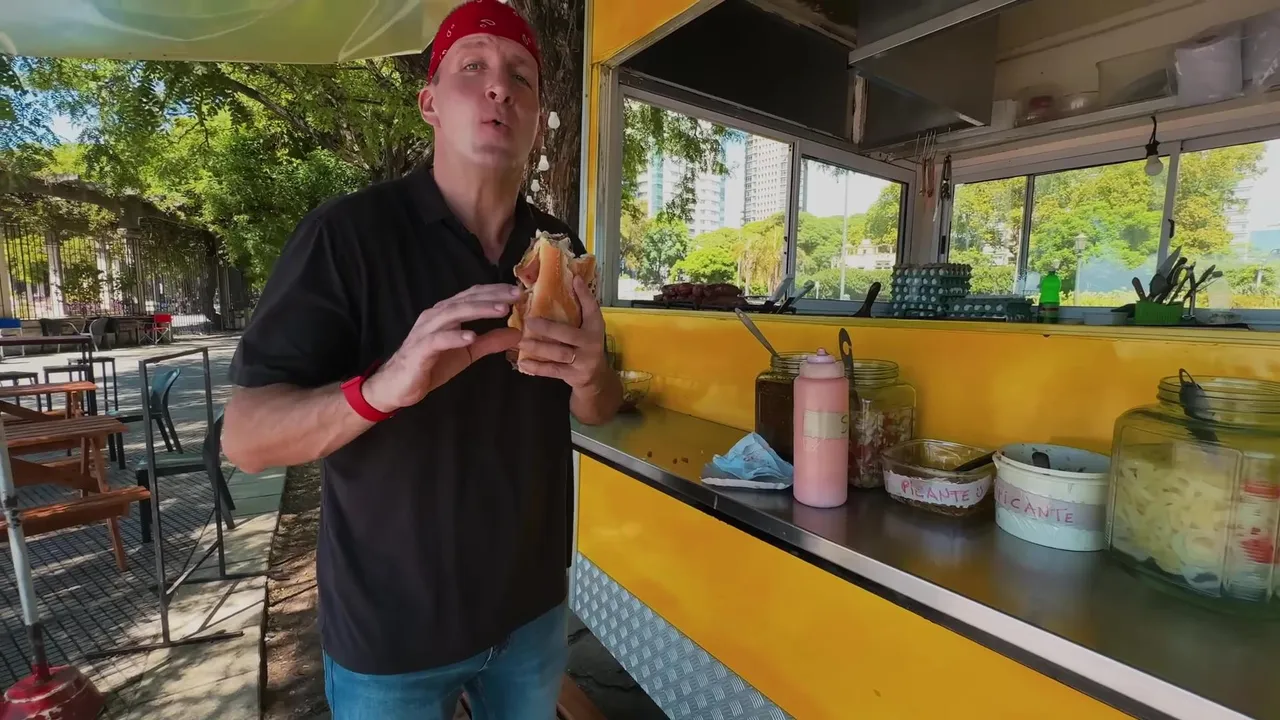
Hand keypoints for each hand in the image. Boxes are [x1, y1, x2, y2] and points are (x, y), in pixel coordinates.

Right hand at [362, 284, 520, 411]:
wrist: (397, 385)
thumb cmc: (431, 365)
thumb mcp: (468, 353)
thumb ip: (490, 342)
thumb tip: (517, 333)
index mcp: (447, 314)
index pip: (473, 296)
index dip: (496, 291)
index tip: (520, 291)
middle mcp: (436, 316)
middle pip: (466, 300)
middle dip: (492, 296)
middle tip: (517, 295)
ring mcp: (426, 331)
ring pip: (453, 314)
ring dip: (478, 310)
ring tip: (501, 310)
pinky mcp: (419, 350)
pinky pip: (437, 340)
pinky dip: (454, 336)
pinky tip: (471, 336)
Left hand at [518, 276, 607, 388]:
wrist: (596, 376)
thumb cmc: (587, 344)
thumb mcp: (589, 326)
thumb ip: (582, 306)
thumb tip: (574, 278)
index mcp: (594, 328)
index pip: (592, 309)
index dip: (585, 295)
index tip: (575, 279)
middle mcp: (590, 344)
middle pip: (568, 334)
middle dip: (548, 328)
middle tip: (529, 321)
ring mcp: (581, 361)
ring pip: (558, 354)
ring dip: (538, 348)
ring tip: (521, 342)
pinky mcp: (571, 375)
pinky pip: (553, 370)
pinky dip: (537, 368)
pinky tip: (522, 363)